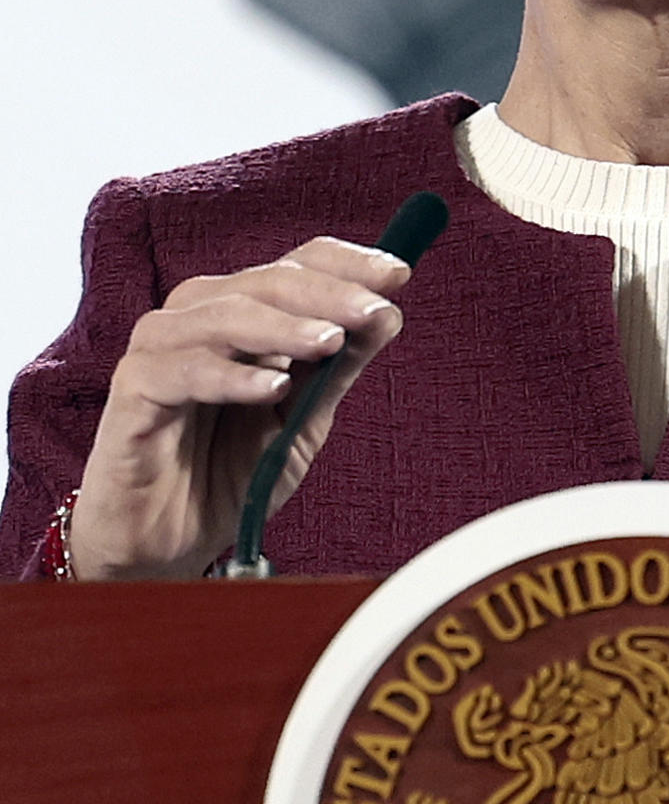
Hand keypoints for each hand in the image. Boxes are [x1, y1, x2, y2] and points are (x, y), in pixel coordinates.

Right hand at [69, 238, 411, 579]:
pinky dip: (233, 376)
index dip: (349, 264)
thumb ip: (337, 368)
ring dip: (285, 328)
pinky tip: (272, 387)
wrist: (168, 539)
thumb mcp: (301, 418)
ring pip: (227, 317)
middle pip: (269, 283)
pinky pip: (185, 371)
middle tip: (373, 310)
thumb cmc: (230, 469)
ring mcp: (161, 345)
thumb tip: (389, 314)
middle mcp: (199, 313)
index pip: (298, 266)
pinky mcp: (134, 387)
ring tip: (330, 342)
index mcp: (243, 309)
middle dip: (329, 295)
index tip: (399, 274)